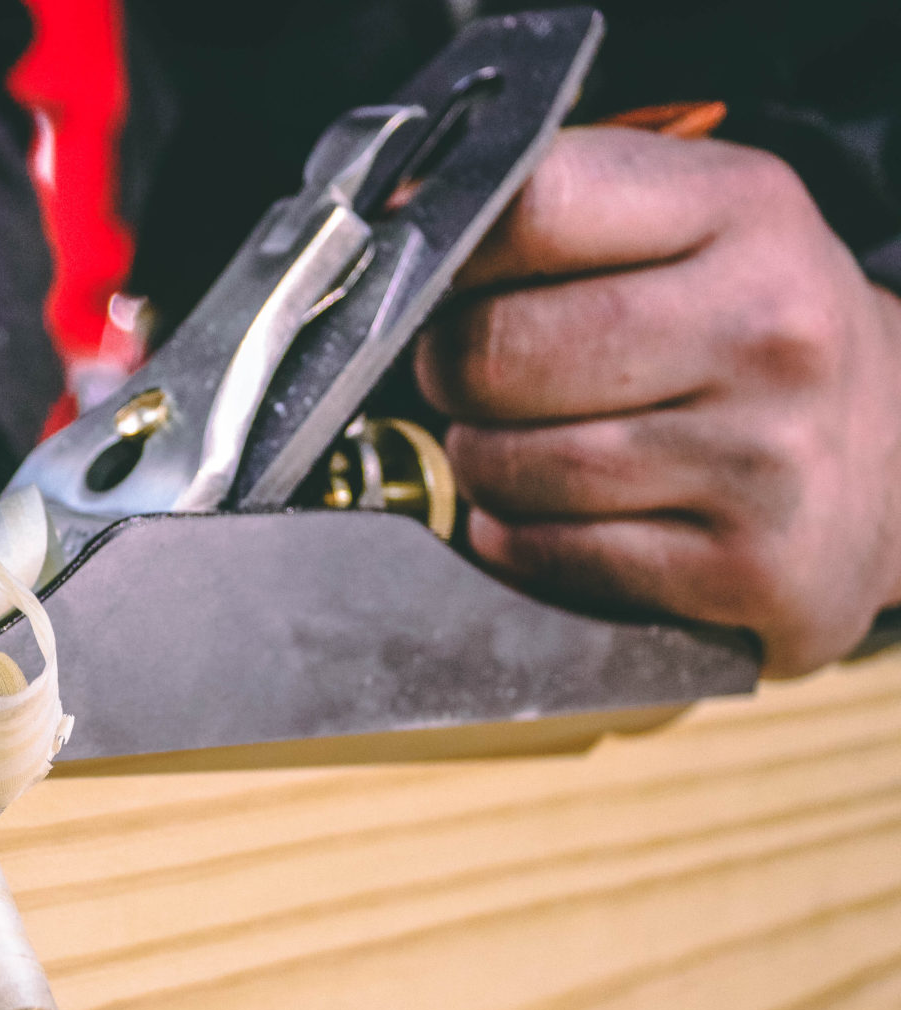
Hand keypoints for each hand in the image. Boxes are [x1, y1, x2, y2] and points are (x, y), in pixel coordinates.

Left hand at [415, 126, 900, 676]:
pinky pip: (544, 553)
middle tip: (478, 377)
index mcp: (743, 210)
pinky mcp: (744, 568)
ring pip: (507, 465)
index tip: (440, 281)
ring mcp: (762, 457)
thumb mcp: (684, 226)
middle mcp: (767, 328)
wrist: (892, 456)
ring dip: (480, 464)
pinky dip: (516, 540)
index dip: (447, 253)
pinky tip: (558, 515)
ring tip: (526, 446)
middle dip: (450, 372)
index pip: (530, 206)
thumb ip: (550, 212)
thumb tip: (394, 222)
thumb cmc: (745, 332)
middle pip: (494, 351)